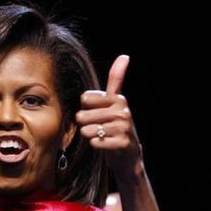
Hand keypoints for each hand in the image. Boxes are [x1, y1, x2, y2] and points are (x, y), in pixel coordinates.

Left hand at [75, 55, 142, 178]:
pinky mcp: (122, 143)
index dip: (85, 109)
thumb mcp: (115, 103)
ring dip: (90, 136)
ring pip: (87, 130)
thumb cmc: (116, 126)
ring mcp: (124, 127)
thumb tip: (124, 56)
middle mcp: (122, 111)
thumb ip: (116, 80)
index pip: (85, 99)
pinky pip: (95, 143)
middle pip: (82, 115)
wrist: (128, 155)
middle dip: (85, 125)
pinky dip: (96, 146)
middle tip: (98, 128)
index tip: (97, 114)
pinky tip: (105, 145)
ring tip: (101, 137)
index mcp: (118, 99)